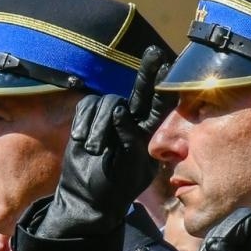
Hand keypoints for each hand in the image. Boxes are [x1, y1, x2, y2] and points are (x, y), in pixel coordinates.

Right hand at [40, 47, 173, 237]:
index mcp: (148, 133)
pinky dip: (83, 123)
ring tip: (93, 149)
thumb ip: (130, 140)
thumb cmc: (114, 188)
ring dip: (98, 127)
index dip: (164, 86)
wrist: (87, 197)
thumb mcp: (130, 168)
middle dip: (147, 72)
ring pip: (108, 103)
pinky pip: (87, 106)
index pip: (160, 105)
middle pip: (141, 90)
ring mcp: (109, 119)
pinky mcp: (87, 119)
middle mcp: (131, 121)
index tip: (169, 67)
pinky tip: (81, 141)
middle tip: (154, 53)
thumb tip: (121, 113)